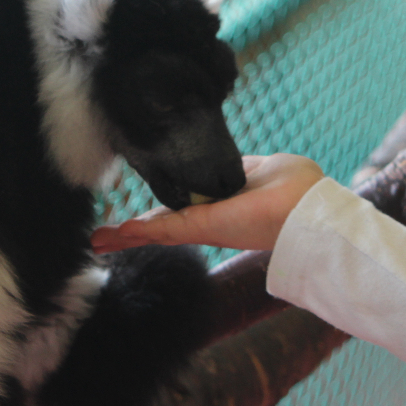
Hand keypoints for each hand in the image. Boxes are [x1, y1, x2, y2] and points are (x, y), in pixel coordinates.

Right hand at [91, 154, 324, 253]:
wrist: (308, 209)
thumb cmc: (297, 188)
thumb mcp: (264, 168)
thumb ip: (239, 169)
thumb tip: (227, 164)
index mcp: (224, 205)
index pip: (186, 207)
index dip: (164, 210)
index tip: (143, 216)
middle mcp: (211, 220)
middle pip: (164, 225)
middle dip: (134, 231)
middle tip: (103, 239)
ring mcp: (204, 227)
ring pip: (157, 231)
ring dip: (125, 236)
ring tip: (98, 241)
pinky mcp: (202, 228)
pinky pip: (162, 231)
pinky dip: (134, 234)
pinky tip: (109, 238)